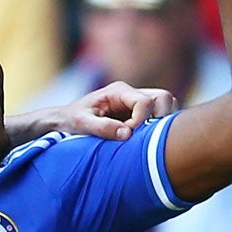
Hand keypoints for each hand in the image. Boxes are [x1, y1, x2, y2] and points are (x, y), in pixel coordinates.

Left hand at [63, 80, 180, 140]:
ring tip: (144, 139)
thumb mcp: (81, 124)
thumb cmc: (71, 120)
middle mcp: (131, 94)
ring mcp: (137, 103)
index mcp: (118, 91)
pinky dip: (157, 128)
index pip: (145, 101)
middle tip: (145, 137)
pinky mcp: (138, 114)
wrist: (65, 119)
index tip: (127, 135)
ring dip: (161, 123)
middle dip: (160, 118)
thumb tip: (127, 133)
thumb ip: (103, 127)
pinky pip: (158, 117)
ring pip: (166, 106)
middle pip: (164, 98)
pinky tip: (144, 140)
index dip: (141, 120)